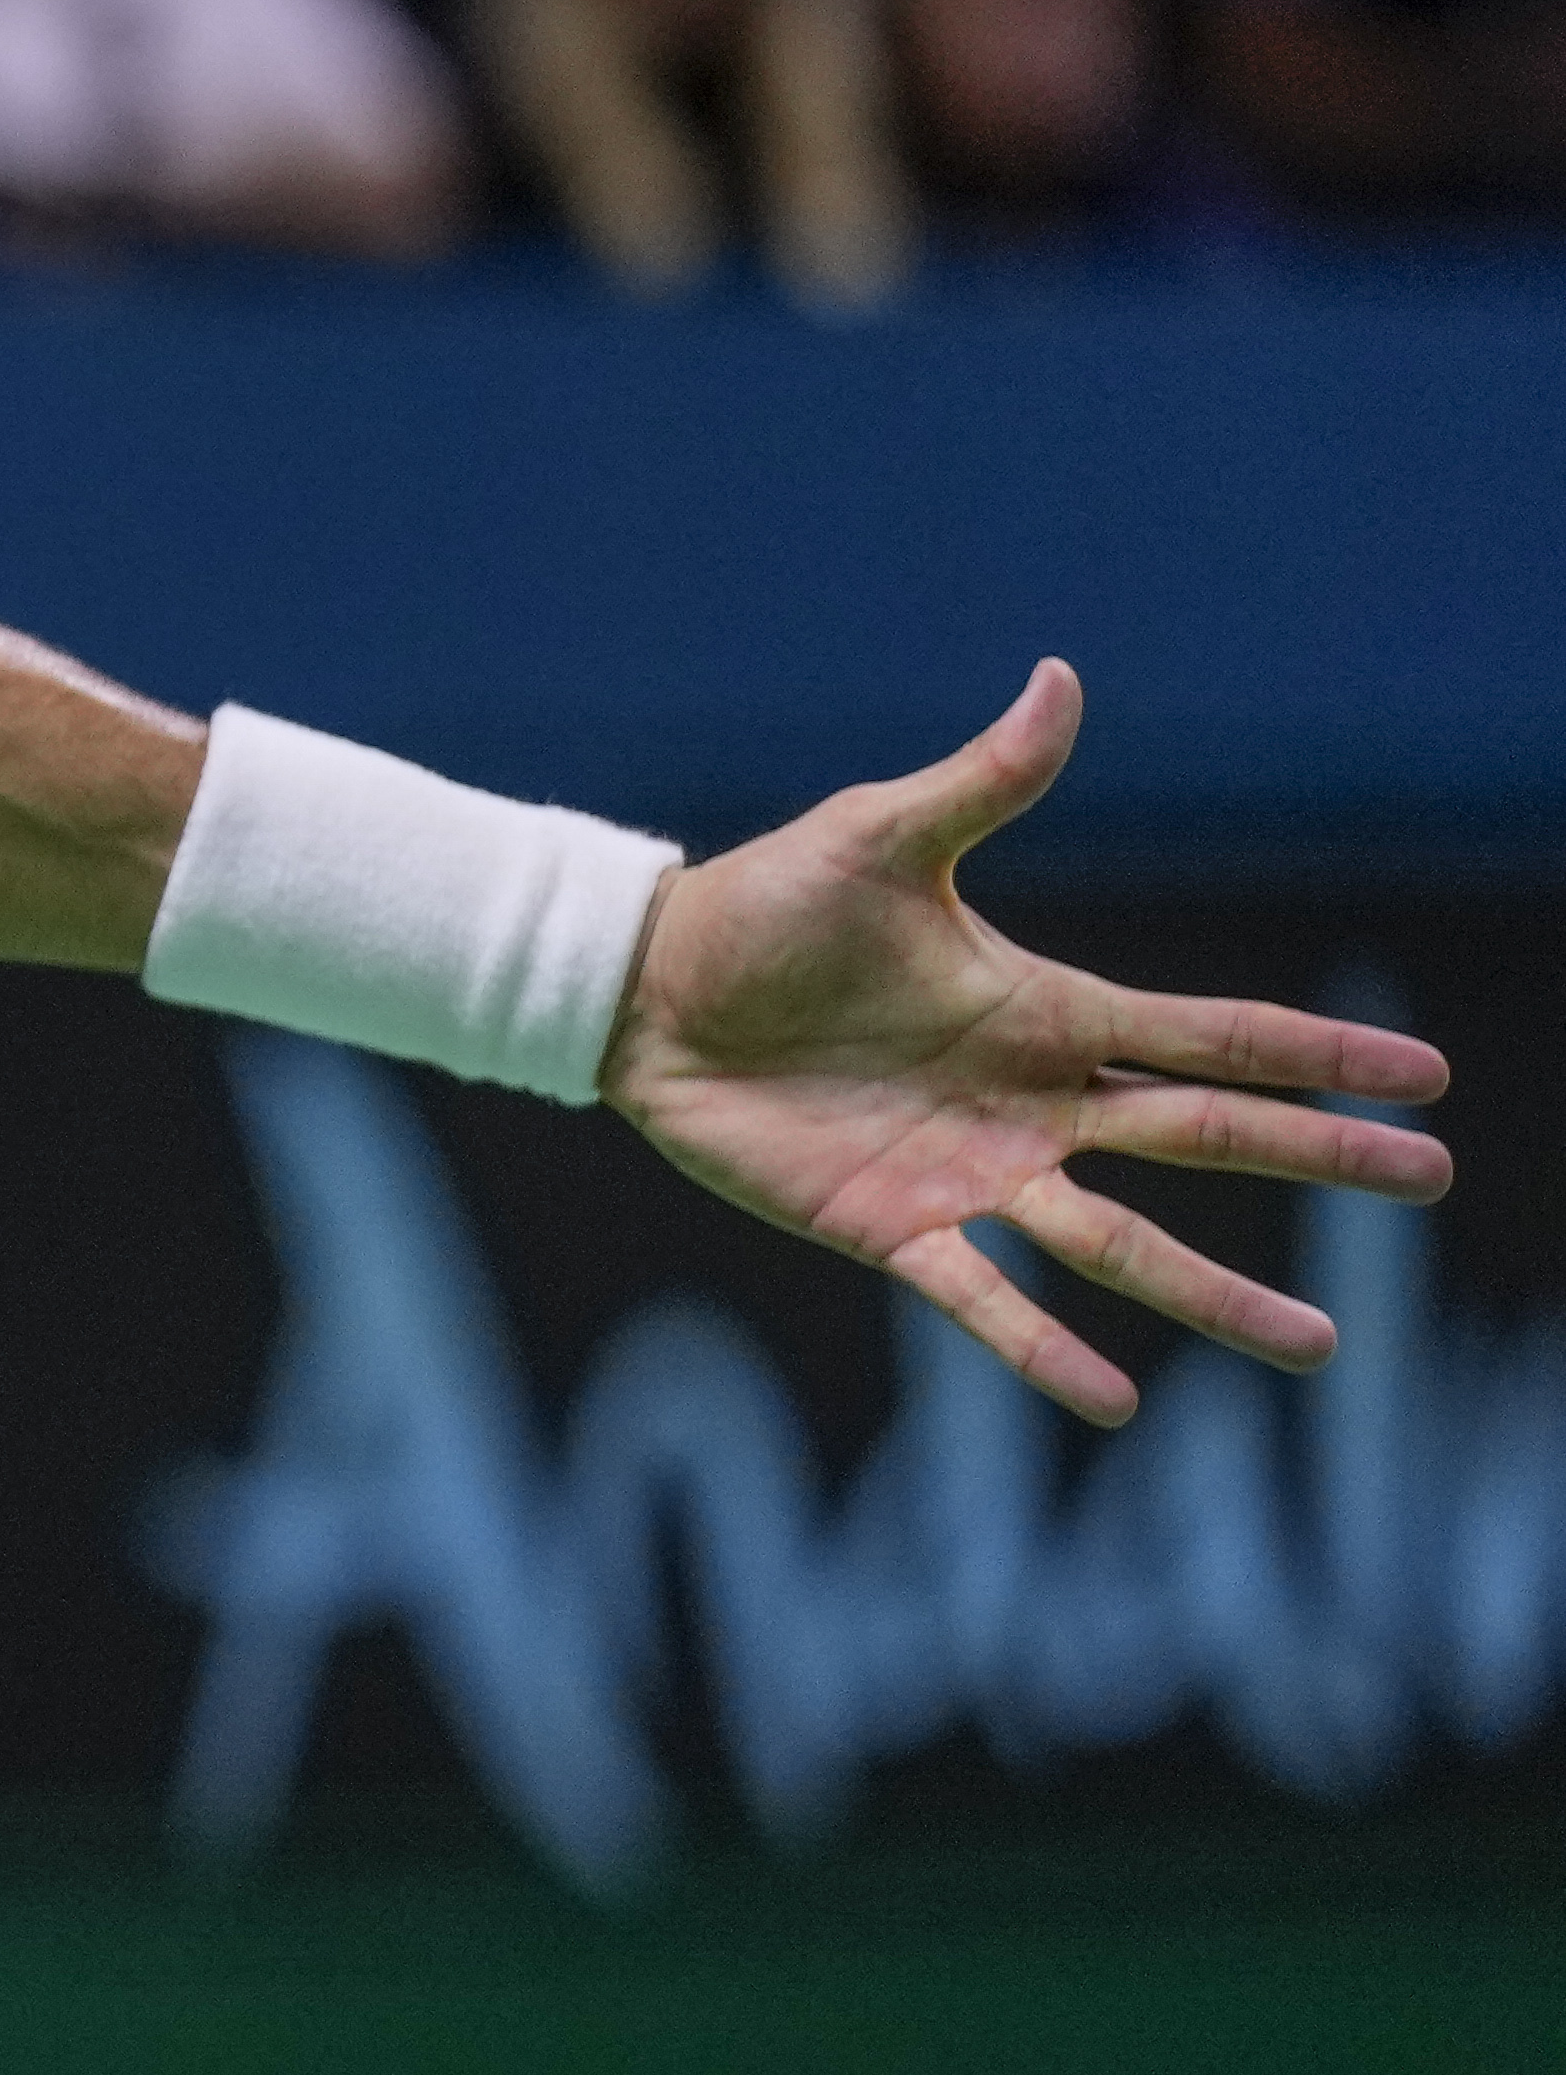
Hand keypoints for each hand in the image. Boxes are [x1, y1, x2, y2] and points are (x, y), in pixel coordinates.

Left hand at [603, 659, 1453, 1424]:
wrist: (646, 987)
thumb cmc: (763, 908)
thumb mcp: (877, 836)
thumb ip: (980, 781)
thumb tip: (1060, 677)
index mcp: (1046, 1011)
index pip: (1212, 1036)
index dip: (1316, 1055)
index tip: (1425, 1076)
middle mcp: (1033, 1102)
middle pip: (1201, 1136)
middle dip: (1316, 1158)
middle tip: (1428, 1180)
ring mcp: (971, 1173)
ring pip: (1120, 1242)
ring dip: (1214, 1293)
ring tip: (1316, 1346)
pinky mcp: (890, 1227)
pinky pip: (981, 1299)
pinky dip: (1043, 1348)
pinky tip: (1114, 1398)